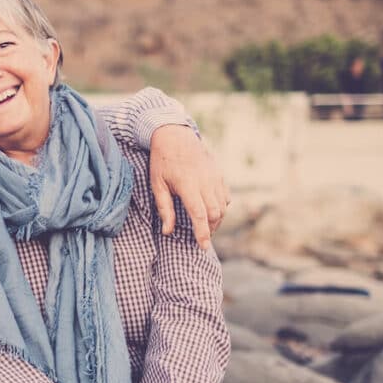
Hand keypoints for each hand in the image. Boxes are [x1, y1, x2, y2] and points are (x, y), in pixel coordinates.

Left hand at [148, 124, 229, 247]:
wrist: (175, 136)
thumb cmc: (162, 161)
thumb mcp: (157, 184)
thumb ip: (164, 208)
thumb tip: (167, 231)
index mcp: (188, 185)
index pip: (199, 214)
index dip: (202, 233)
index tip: (204, 247)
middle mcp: (205, 182)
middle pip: (215, 213)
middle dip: (210, 229)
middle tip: (202, 237)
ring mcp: (214, 177)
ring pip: (223, 206)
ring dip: (217, 220)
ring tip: (206, 227)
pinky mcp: (219, 174)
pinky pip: (226, 196)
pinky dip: (221, 207)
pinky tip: (212, 211)